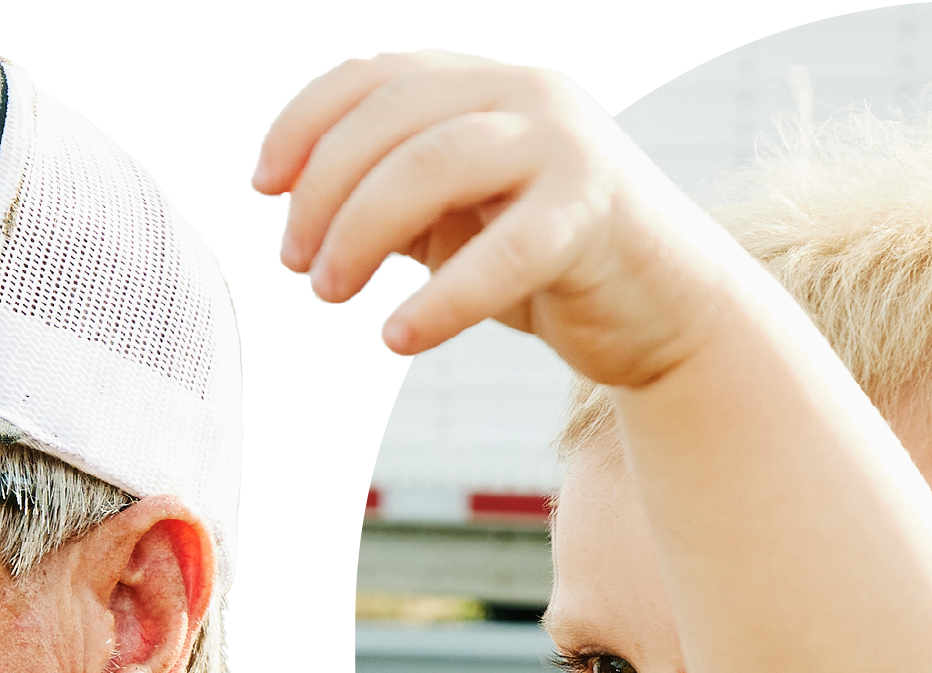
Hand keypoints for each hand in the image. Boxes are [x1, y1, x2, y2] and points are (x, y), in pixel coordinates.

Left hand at [251, 50, 734, 377]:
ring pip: (434, 164)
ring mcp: (565, 144)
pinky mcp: (594, 210)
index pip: (371, 75)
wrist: (669, 310)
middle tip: (298, 266)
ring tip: (330, 296)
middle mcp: (525, 94)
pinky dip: (441, 298)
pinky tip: (398, 338)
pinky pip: (503, 251)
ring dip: (362, 233)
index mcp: (485, 84)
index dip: (302, 124)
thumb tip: (300, 210)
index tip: (263, 187)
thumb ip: (396, 198)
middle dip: (324, 193)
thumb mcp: (461, 218)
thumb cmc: (555, 265)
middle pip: (391, 120)